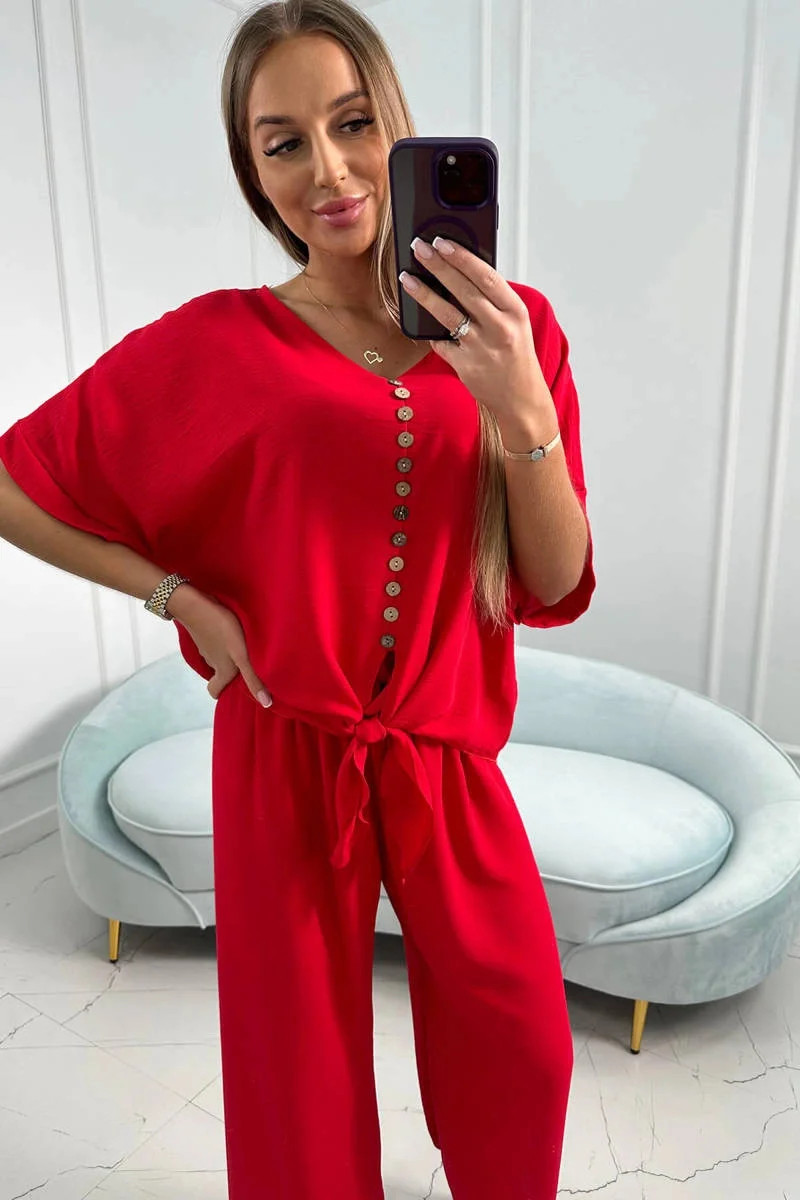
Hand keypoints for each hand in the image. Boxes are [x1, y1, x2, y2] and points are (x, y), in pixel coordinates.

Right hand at [171, 590, 270, 704]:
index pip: (215, 691)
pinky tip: (231, 632)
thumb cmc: (223, 631)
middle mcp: (211, 662)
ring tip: (243, 647)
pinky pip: (213, 643)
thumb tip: (266, 704)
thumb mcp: (242, 656)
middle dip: (230, 673)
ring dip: (227, 656)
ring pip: (216, 658)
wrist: (196, 606)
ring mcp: (205, 647)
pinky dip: (221, 642)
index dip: (223, 692)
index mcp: (221, 671)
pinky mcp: (203, 633)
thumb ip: (252, 678)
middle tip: (246, 665)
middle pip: (218, 674)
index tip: (236, 688)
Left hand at [400, 236, 555, 433]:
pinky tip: (420, 322)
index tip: (442, 242)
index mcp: (515, 311)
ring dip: (424, 293)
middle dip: (438, 266)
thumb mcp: (515, 323)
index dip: (462, 257)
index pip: (486, 276)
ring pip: (447, 314)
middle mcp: (500, 328)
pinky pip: (441, 342)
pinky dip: (431, 332)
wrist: (521, 398)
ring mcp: (481, 348)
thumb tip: (461, 271)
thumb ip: (494, 300)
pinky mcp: (466, 366)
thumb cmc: (515, 355)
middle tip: (419, 249)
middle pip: (464, 290)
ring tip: (407, 278)